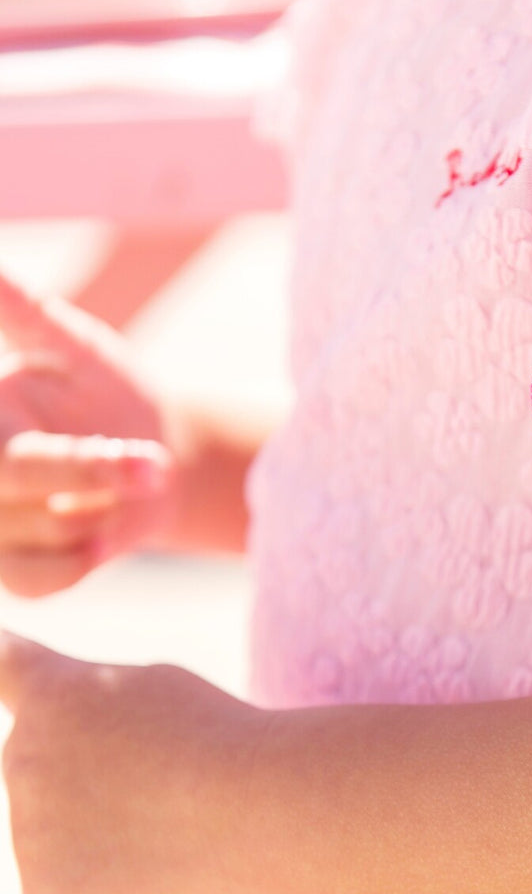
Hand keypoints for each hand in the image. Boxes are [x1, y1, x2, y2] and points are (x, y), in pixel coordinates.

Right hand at [0, 274, 174, 595]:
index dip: (75, 460)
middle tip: (154, 463)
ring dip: (98, 512)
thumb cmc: (103, 388)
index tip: (138, 458)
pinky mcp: (10, 572)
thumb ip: (20, 310)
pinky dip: (82, 561)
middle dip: (90, 472)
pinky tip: (107, 532)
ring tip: (129, 476)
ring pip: (33, 534)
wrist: (153, 456)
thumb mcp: (69, 342)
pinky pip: (38, 582)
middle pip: (12, 481)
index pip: (2, 452)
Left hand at [0, 631, 270, 893]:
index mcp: (51, 695)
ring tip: (170, 827)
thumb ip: (84, 694)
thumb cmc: (222, 740)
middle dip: (84, 775)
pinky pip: (65, 891)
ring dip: (98, 832)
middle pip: (41, 770)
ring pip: (55, 835)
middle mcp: (20, 758)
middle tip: (160, 784)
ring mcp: (26, 836)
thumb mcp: (154, 685)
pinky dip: (105, 889)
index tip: (1, 659)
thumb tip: (35, 707)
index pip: (3, 673)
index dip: (3, 665)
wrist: (260, 815)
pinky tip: (157, 870)